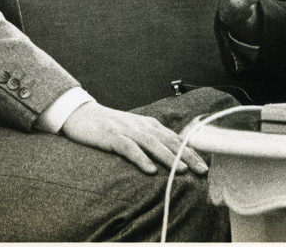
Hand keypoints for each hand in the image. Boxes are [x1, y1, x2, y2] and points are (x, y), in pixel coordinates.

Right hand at [60, 102, 207, 175]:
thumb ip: (150, 140)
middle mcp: (141, 126)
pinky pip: (128, 148)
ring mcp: (127, 130)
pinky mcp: (111, 137)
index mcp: (149, 124)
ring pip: (152, 144)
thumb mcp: (133, 131)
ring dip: (168, 157)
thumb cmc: (109, 127)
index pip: (175, 138)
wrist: (81, 114)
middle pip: (168, 141)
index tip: (204, 165)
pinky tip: (150, 170)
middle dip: (187, 156)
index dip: (190, 151)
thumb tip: (171, 155)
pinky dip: (140, 158)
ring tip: (181, 171)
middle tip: (202, 171)